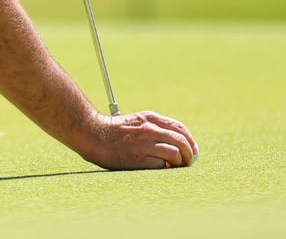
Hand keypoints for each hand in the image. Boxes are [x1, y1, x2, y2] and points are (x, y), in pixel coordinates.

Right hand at [80, 111, 199, 169]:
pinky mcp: (139, 157)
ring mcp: (144, 143)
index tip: (192, 150)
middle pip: (181, 141)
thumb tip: (176, 144)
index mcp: (150, 118)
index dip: (190, 140)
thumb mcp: (136, 122)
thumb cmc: (113, 131)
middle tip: (188, 162)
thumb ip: (153, 128)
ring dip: (180, 162)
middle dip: (189, 153)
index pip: (179, 128)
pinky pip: (162, 163)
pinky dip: (165, 167)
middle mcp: (150, 128)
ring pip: (175, 152)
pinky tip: (161, 168)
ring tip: (175, 167)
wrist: (92, 134)